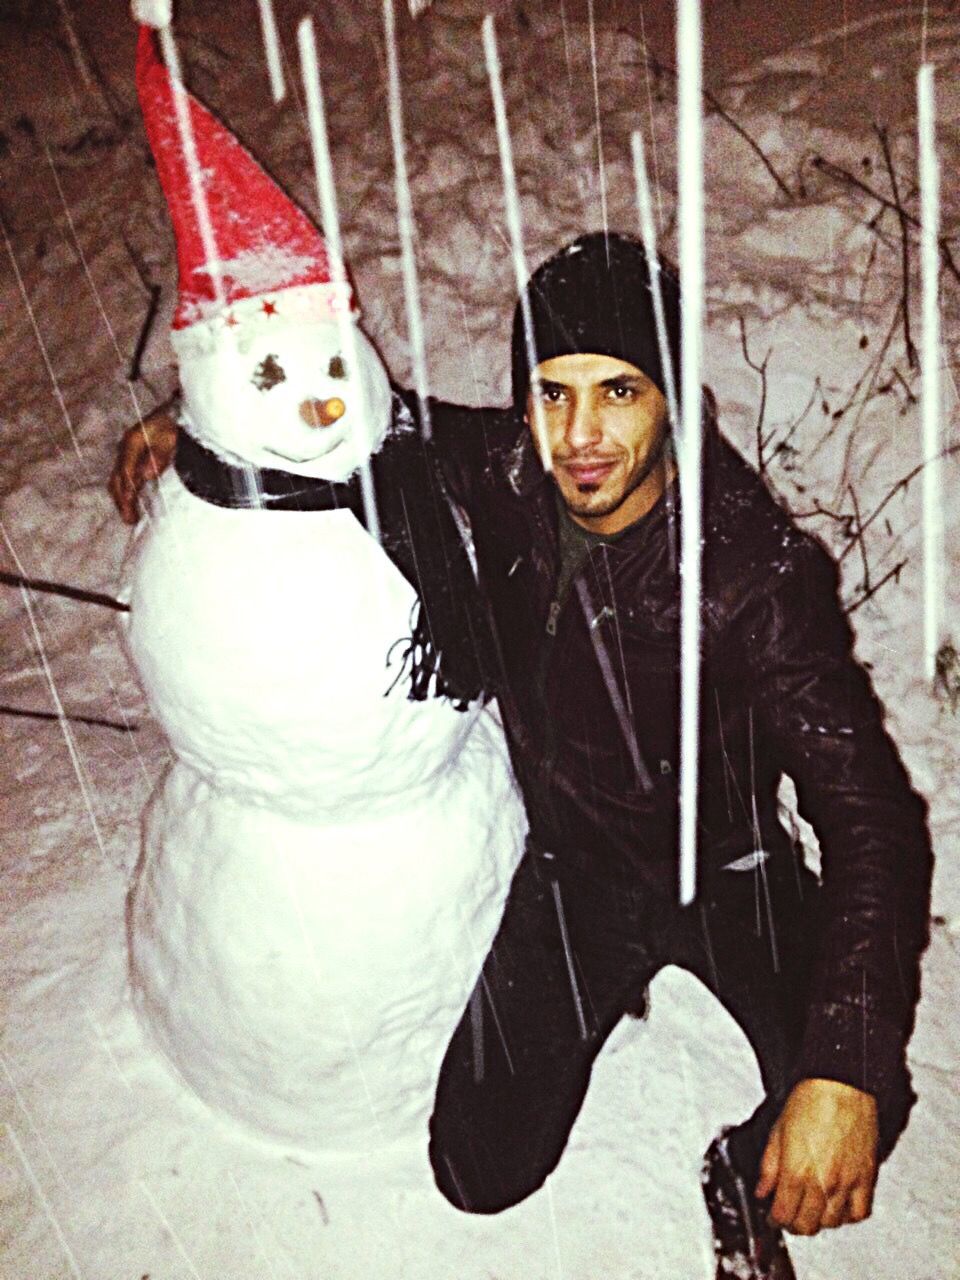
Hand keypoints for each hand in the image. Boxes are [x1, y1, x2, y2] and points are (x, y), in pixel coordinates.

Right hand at [108, 409, 178, 524]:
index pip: (126, 472)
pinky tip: (132, 503)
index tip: (130, 508)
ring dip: (121, 498)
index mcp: (133, 442)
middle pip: (118, 478)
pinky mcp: (132, 455)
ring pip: (118, 478)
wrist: (175, 410)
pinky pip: (123, 476)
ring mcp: (127, 451)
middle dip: (121, 500)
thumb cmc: (175, 423)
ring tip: (130, 517)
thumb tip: (146, 475)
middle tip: (129, 520)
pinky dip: (125, 491)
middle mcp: (125, 447)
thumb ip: (159, 456)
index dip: (127, 491)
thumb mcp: (171, 437)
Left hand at [756, 1078, 878, 1235]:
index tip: (772, 1216)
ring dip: (819, 1222)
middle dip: (794, 1224)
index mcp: (796, 1171)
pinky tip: (839, 1206)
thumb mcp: (777, 1131)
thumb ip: (768, 1167)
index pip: (783, 1215)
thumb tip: (762, 1190)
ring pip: (832, 1224)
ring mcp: (847, 1183)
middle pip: (807, 1225)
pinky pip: (860, 1213)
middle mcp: (822, 1182)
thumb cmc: (810, 1100)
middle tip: (789, 1215)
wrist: (841, 1086)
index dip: (774, 1220)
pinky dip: (848, 1216)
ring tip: (812, 1209)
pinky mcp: (866, 1178)